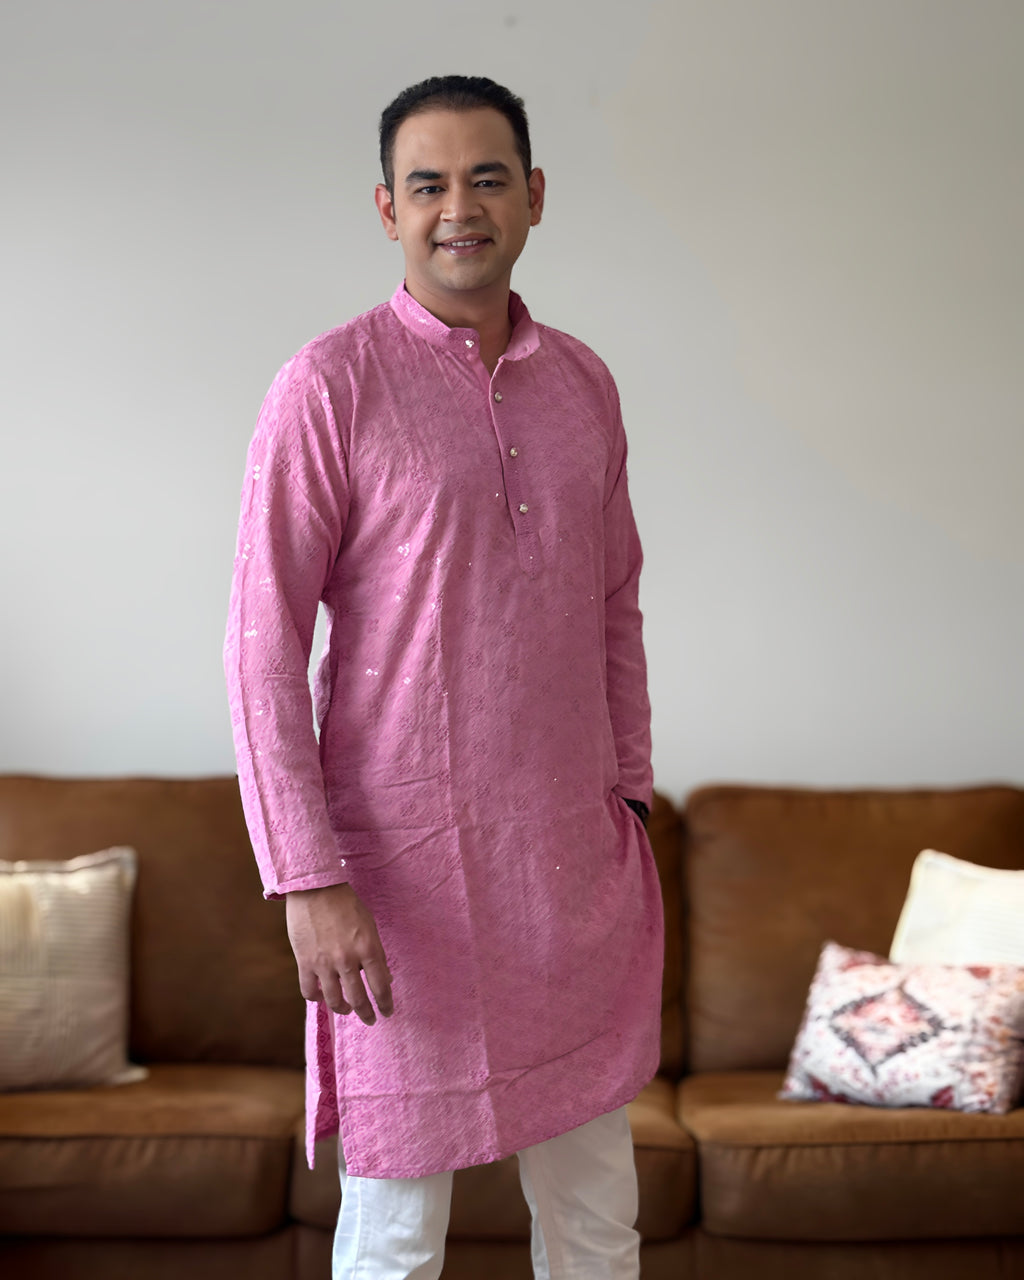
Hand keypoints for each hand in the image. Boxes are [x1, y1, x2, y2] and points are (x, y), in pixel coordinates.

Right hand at [285, 882, 392, 1024]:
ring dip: (342, 1009)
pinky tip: (321, 997)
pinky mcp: (304, 962)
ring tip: (346, 1009)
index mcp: (367, 948)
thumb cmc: (346, 904)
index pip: (380, 986)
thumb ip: (376, 953)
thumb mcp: (369, 925)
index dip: (385, 1003)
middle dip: (366, 1014)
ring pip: (334, 1000)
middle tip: (370, 1020)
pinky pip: (309, 991)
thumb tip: (384, 979)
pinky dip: (316, 998)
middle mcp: (347, 959)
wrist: (315, 888)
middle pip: (358, 999)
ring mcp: (324, 963)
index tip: (387, 1012)